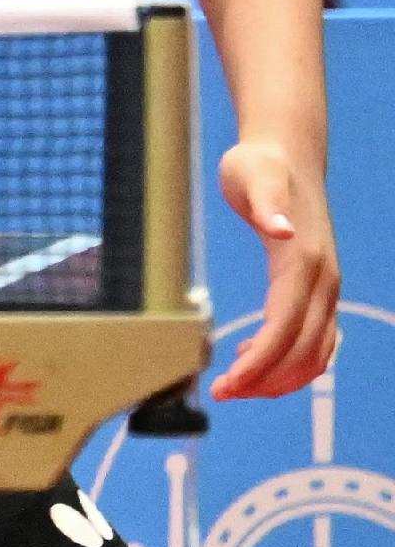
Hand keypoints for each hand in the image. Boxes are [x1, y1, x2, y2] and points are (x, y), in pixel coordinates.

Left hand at [211, 137, 339, 397]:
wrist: (288, 154)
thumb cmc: (261, 165)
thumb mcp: (252, 177)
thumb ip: (265, 205)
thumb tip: (279, 229)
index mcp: (305, 262)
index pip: (285, 328)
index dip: (259, 362)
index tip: (227, 384)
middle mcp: (323, 281)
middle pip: (302, 349)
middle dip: (265, 379)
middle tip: (221, 393)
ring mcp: (326, 287)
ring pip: (315, 351)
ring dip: (279, 377)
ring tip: (235, 386)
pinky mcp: (319, 288)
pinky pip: (316, 339)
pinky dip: (291, 360)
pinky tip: (252, 360)